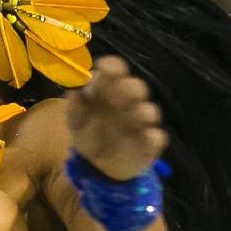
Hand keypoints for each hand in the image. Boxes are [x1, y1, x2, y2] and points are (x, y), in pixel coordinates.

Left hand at [67, 55, 167, 179]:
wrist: (97, 164)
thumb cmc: (87, 131)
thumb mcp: (76, 120)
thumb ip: (74, 107)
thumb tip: (74, 92)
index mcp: (108, 90)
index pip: (115, 71)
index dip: (113, 67)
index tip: (104, 66)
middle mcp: (128, 102)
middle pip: (136, 88)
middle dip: (129, 88)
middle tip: (117, 94)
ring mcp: (140, 123)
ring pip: (148, 111)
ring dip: (144, 111)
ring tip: (138, 113)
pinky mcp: (148, 144)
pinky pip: (156, 138)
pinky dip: (153, 137)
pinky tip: (149, 136)